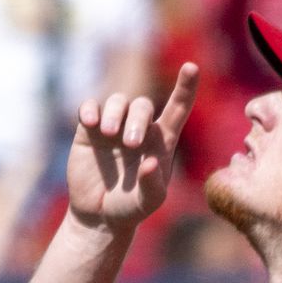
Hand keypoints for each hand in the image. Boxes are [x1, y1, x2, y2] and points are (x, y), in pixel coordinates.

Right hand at [68, 65, 198, 234]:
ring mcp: (114, 126)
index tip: (191, 67)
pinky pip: (91, 106)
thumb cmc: (131, 209)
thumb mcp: (147, 203)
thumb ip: (152, 186)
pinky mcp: (89, 129)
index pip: (178, 108)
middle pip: (143, 105)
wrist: (99, 215)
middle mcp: (139, 128)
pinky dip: (91, 109)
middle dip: (137, 119)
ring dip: (115, 113)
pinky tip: (89, 121)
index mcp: (161, 141)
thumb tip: (150, 162)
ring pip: (118, 101)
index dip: (185, 88)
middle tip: (130, 144)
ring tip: (109, 134)